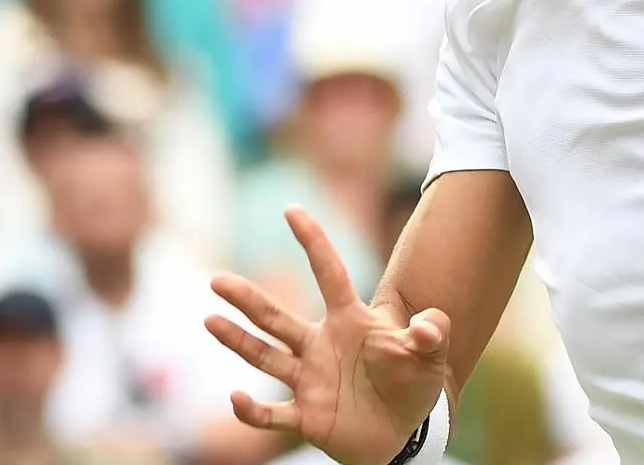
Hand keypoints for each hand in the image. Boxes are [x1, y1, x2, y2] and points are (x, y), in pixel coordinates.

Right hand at [205, 207, 450, 464]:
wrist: (402, 433)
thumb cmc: (414, 384)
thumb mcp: (432, 357)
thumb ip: (432, 334)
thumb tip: (427, 325)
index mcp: (350, 321)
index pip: (328, 273)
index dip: (313, 241)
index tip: (292, 209)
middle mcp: (321, 345)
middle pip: (277, 317)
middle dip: (247, 299)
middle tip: (217, 280)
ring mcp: (309, 380)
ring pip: (264, 356)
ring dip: (237, 341)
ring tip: (210, 320)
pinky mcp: (305, 417)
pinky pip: (270, 414)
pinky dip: (251, 410)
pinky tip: (236, 398)